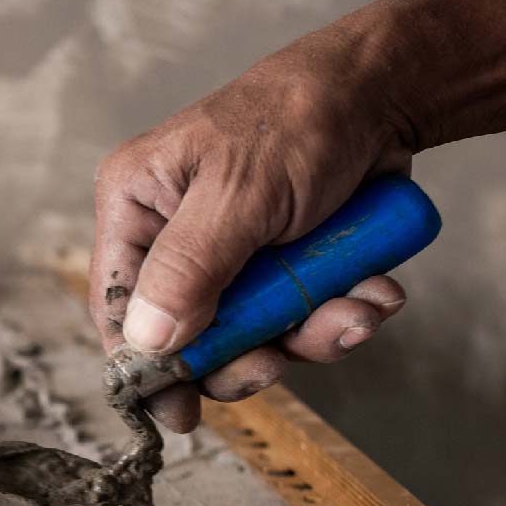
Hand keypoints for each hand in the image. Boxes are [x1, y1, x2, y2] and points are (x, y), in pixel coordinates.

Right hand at [89, 30, 414, 432]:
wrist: (386, 93)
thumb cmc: (298, 118)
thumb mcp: (239, 192)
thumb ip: (191, 267)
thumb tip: (150, 342)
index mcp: (137, 207)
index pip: (119, 304)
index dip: (145, 365)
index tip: (178, 413)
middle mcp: (174, 237)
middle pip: (188, 335)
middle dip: (246, 353)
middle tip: (278, 361)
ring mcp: (231, 257)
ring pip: (254, 335)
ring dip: (311, 333)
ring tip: (355, 310)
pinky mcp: (282, 267)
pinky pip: (302, 320)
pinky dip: (342, 315)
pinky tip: (370, 292)